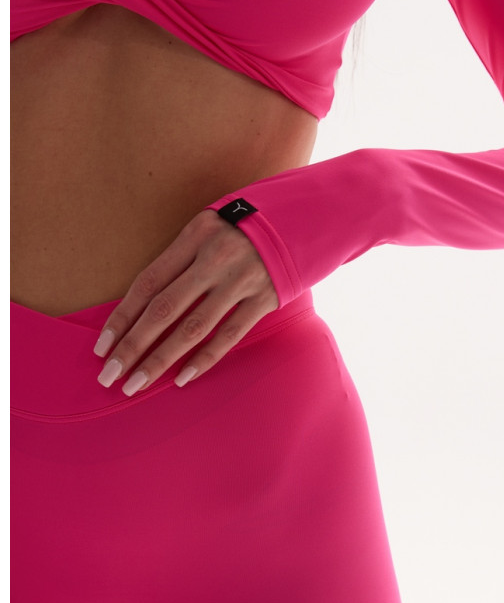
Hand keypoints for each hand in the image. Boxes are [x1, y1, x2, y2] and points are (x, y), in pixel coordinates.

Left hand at [93, 210, 277, 395]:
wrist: (303, 218)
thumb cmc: (245, 227)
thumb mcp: (209, 227)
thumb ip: (181, 258)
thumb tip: (142, 306)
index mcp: (194, 236)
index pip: (148, 282)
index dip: (122, 317)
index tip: (102, 347)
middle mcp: (214, 259)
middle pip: (164, 310)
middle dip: (133, 346)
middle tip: (110, 375)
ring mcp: (241, 280)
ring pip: (193, 328)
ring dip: (162, 359)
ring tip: (137, 384)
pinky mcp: (265, 298)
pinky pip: (229, 335)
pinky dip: (204, 358)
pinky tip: (182, 378)